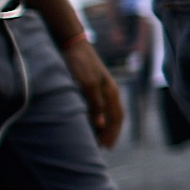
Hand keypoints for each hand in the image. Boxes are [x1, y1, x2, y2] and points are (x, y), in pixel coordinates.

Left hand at [60, 31, 124, 148]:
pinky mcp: (93, 83)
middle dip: (111, 132)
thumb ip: (94, 104)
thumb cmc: (79, 63)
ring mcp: (103, 86)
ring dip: (105, 125)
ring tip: (97, 136)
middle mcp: (110, 90)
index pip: (117, 118)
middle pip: (116, 116)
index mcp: (111, 91)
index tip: (106, 147)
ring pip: (108, 110)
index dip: (112, 133)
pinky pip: (100, 104)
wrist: (72, 42)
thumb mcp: (87, 84)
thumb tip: (101, 125)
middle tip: (103, 147)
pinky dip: (98, 116)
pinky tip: (90, 118)